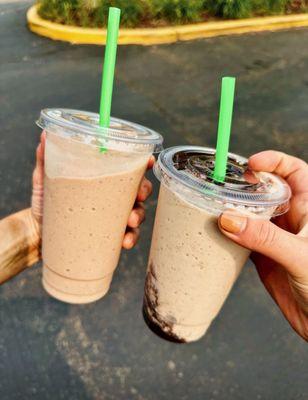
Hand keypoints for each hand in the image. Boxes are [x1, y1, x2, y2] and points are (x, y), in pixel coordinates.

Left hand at [31, 132, 153, 248]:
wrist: (39, 234)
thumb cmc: (46, 203)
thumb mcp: (45, 180)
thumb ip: (46, 159)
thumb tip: (44, 134)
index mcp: (103, 179)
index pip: (127, 167)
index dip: (143, 163)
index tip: (148, 161)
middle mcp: (113, 196)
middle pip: (140, 189)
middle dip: (144, 190)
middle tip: (139, 195)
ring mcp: (114, 216)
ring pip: (138, 213)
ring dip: (139, 215)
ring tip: (130, 221)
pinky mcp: (111, 235)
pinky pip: (128, 236)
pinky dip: (131, 238)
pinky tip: (125, 241)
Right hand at [218, 151, 307, 340]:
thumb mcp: (299, 255)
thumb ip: (264, 237)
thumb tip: (229, 219)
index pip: (294, 171)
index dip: (273, 162)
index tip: (250, 164)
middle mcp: (293, 220)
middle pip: (266, 190)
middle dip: (246, 184)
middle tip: (223, 185)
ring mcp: (277, 238)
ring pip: (252, 214)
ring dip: (234, 210)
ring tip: (214, 207)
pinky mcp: (265, 257)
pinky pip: (244, 239)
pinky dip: (230, 235)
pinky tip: (218, 234)